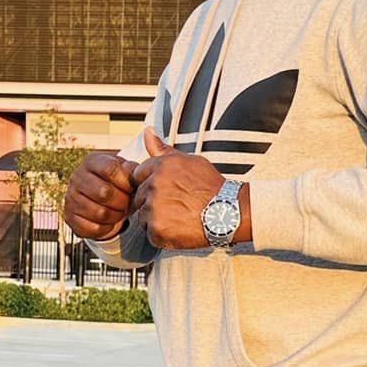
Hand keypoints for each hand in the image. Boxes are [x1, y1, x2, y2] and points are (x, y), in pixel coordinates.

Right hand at [63, 149, 134, 238]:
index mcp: (92, 162)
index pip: (110, 169)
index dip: (125, 181)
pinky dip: (106, 228)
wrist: (100, 199)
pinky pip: (93, 228)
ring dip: (116, 216)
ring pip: (100, 212)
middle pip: (105, 192)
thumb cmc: (115, 183)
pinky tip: (109, 221)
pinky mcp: (70, 217)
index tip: (131, 187)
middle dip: (122, 201)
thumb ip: (132, 170)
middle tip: (126, 202)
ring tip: (119, 211)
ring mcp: (71, 198)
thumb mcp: (125, 171)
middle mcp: (77, 178)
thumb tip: (136, 173)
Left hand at [129, 130, 246, 249]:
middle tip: (176, 205)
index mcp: (160, 167)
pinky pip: (151, 234)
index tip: (166, 191)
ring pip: (143, 216)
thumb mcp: (189, 161)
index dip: (151, 184)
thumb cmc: (212, 187)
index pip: (138, 175)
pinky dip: (162, 235)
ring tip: (179, 217)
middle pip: (139, 196)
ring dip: (156, 218)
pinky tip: (179, 228)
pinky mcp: (156, 229)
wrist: (227, 213)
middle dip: (152, 201)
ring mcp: (154, 208)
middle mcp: (154, 185)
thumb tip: (147, 132)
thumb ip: (163, 149)